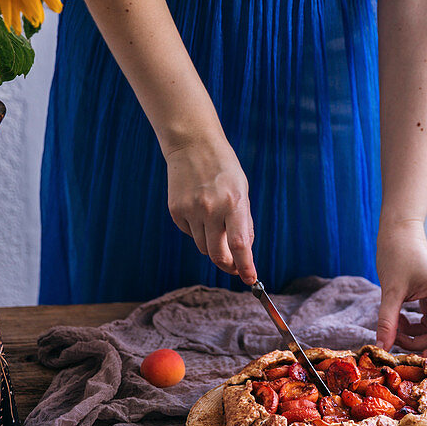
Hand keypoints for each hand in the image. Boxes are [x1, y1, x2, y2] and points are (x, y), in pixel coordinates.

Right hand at [165, 135, 257, 284]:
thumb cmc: (224, 169)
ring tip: (215, 219)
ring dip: (212, 244)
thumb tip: (242, 252)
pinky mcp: (175, 211)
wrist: (192, 145)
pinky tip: (198, 208)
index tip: (250, 280)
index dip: (245, 266)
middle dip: (228, 265)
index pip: (240, 244)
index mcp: (233, 202)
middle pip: (217, 254)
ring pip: (203, 247)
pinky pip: (189, 233)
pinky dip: (197, 229)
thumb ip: (244, 222)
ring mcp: (191, 210)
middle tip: (235, 267)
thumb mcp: (242, 190)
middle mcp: (211, 208)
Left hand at [375, 218, 426, 369]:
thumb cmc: (398, 252)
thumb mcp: (390, 290)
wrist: (399, 230)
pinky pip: (424, 322)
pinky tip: (395, 323)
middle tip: (402, 360)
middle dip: (424, 350)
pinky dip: (409, 327)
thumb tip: (382, 348)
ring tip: (392, 333)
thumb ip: (388, 321)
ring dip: (413, 338)